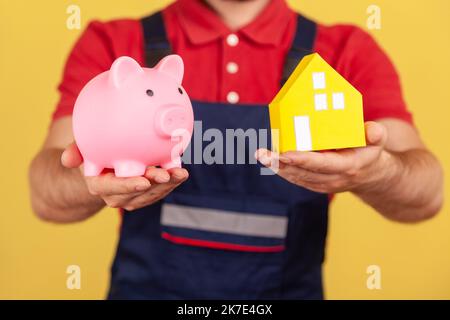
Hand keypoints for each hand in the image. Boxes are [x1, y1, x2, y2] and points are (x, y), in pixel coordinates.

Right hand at [61, 143, 187, 210]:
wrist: (102, 166)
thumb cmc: (94, 153)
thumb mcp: (83, 148)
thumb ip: (76, 151)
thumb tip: (67, 159)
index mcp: (98, 184)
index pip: (111, 189)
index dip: (127, 186)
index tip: (143, 181)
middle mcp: (115, 195)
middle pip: (135, 194)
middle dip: (153, 186)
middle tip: (166, 174)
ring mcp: (131, 197)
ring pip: (151, 195)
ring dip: (167, 185)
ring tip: (180, 173)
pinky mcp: (145, 195)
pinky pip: (159, 192)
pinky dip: (171, 183)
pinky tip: (181, 173)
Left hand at [255, 122, 392, 193]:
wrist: (370, 176)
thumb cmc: (370, 152)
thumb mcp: (378, 141)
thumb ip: (376, 134)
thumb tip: (373, 130)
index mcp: (347, 167)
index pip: (321, 164)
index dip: (302, 159)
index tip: (286, 154)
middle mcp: (332, 179)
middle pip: (302, 172)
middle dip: (280, 163)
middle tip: (262, 154)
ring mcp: (322, 184)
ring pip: (295, 176)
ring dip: (276, 166)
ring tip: (261, 155)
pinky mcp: (314, 184)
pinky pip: (295, 177)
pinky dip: (281, 169)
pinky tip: (269, 160)